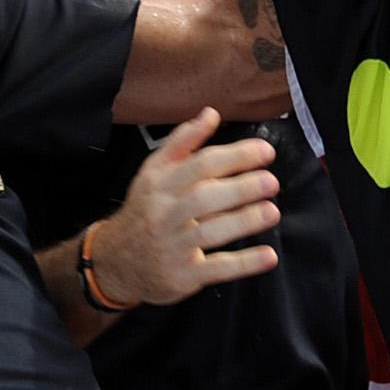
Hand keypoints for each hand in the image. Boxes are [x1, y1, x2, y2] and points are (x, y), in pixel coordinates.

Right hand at [85, 107, 278, 307]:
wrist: (117, 260)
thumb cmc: (145, 208)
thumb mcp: (154, 170)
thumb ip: (183, 141)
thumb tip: (211, 113)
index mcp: (161, 182)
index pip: (200, 164)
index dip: (235, 156)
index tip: (264, 151)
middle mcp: (165, 212)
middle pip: (204, 197)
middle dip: (241, 188)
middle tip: (271, 181)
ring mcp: (173, 246)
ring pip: (210, 232)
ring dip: (244, 221)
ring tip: (272, 211)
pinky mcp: (182, 276)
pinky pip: (215, 269)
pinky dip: (244, 264)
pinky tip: (268, 255)